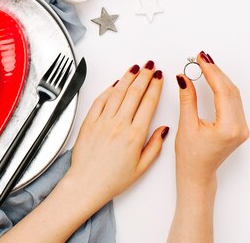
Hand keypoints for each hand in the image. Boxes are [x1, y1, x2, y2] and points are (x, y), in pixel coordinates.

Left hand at [64, 61, 168, 210]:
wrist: (86, 184)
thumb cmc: (112, 179)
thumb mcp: (141, 168)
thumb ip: (155, 146)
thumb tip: (163, 129)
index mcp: (134, 135)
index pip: (148, 103)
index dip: (155, 87)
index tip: (160, 78)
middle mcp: (119, 125)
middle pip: (134, 93)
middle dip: (144, 76)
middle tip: (150, 67)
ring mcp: (102, 122)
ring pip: (117, 93)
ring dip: (127, 77)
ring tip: (135, 68)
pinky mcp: (89, 122)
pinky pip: (100, 101)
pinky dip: (109, 89)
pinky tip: (115, 83)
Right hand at [175, 52, 248, 185]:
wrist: (198, 174)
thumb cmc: (190, 156)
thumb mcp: (186, 125)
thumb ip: (187, 99)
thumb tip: (184, 78)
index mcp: (228, 127)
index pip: (222, 91)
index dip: (211, 72)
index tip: (200, 59)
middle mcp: (240, 127)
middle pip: (230, 90)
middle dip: (215, 71)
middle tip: (201, 57)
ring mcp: (242, 126)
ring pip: (233, 94)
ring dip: (220, 77)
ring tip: (205, 64)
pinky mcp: (239, 125)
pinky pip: (233, 100)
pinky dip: (223, 87)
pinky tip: (213, 78)